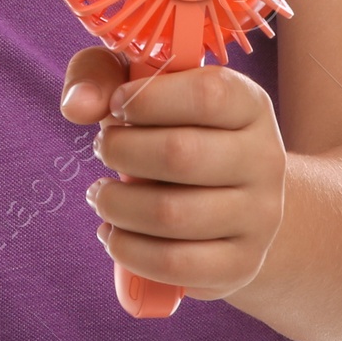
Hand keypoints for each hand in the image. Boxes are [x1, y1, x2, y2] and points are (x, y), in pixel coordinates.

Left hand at [58, 45, 286, 300]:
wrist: (236, 200)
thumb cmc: (176, 129)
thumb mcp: (144, 88)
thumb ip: (101, 76)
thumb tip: (77, 107)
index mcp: (250, 104)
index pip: (208, 94)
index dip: (149, 98)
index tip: (117, 104)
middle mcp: (265, 159)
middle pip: (182, 154)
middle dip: (122, 151)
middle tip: (103, 148)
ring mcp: (259, 216)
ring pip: (172, 214)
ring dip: (116, 204)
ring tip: (101, 193)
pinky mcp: (241, 264)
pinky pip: (174, 264)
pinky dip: (128, 250)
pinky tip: (113, 233)